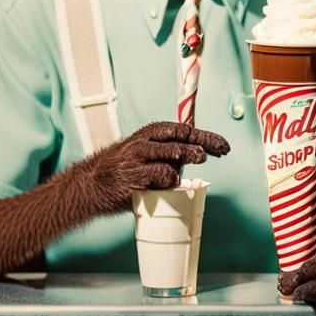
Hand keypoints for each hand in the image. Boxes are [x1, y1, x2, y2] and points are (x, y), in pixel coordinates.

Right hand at [82, 121, 229, 213]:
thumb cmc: (125, 172)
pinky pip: (156, 173)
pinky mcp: (131, 175)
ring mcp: (137, 157)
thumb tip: (196, 159)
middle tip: (221, 150)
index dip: (207, 137)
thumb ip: (168, 157)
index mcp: (152, 134)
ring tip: (201, 157)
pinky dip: (168, 176)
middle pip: (181, 135)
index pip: (185, 131)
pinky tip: (174, 180)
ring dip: (188, 153)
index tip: (225, 147)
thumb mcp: (147, 157)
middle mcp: (146, 141)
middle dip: (204, 142)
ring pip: (170, 151)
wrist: (90, 185)